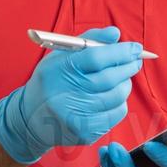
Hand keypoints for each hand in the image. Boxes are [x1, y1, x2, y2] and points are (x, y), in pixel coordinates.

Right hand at [0, 27, 143, 164]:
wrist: (30, 117)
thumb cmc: (52, 80)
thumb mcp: (61, 55)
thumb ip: (89, 40)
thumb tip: (115, 33)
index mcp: (58, 69)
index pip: (96, 58)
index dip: (120, 52)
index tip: (135, 48)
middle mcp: (64, 94)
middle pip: (108, 79)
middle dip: (128, 67)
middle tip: (135, 61)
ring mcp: (74, 116)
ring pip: (115, 97)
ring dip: (125, 85)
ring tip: (122, 79)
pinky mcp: (84, 133)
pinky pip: (115, 115)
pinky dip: (120, 103)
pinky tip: (113, 97)